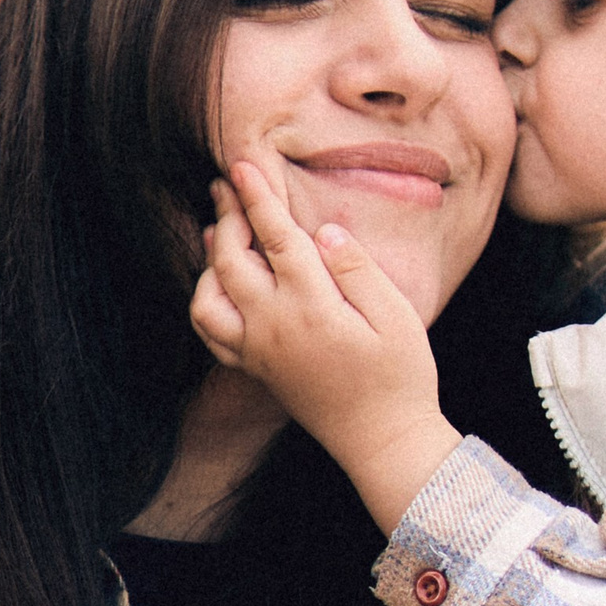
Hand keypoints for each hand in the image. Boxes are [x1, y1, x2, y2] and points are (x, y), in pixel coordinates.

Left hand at [190, 158, 461, 530]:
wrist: (382, 441)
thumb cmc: (399, 377)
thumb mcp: (395, 317)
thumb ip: (357, 270)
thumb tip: (323, 231)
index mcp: (310, 307)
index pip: (274, 237)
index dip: (257, 197)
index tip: (242, 164)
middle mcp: (272, 328)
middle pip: (231, 260)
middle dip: (227, 215)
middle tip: (226, 184)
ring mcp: (258, 352)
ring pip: (207, 299)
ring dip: (209, 260)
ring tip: (220, 232)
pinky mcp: (256, 370)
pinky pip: (211, 334)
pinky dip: (205, 302)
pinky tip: (220, 285)